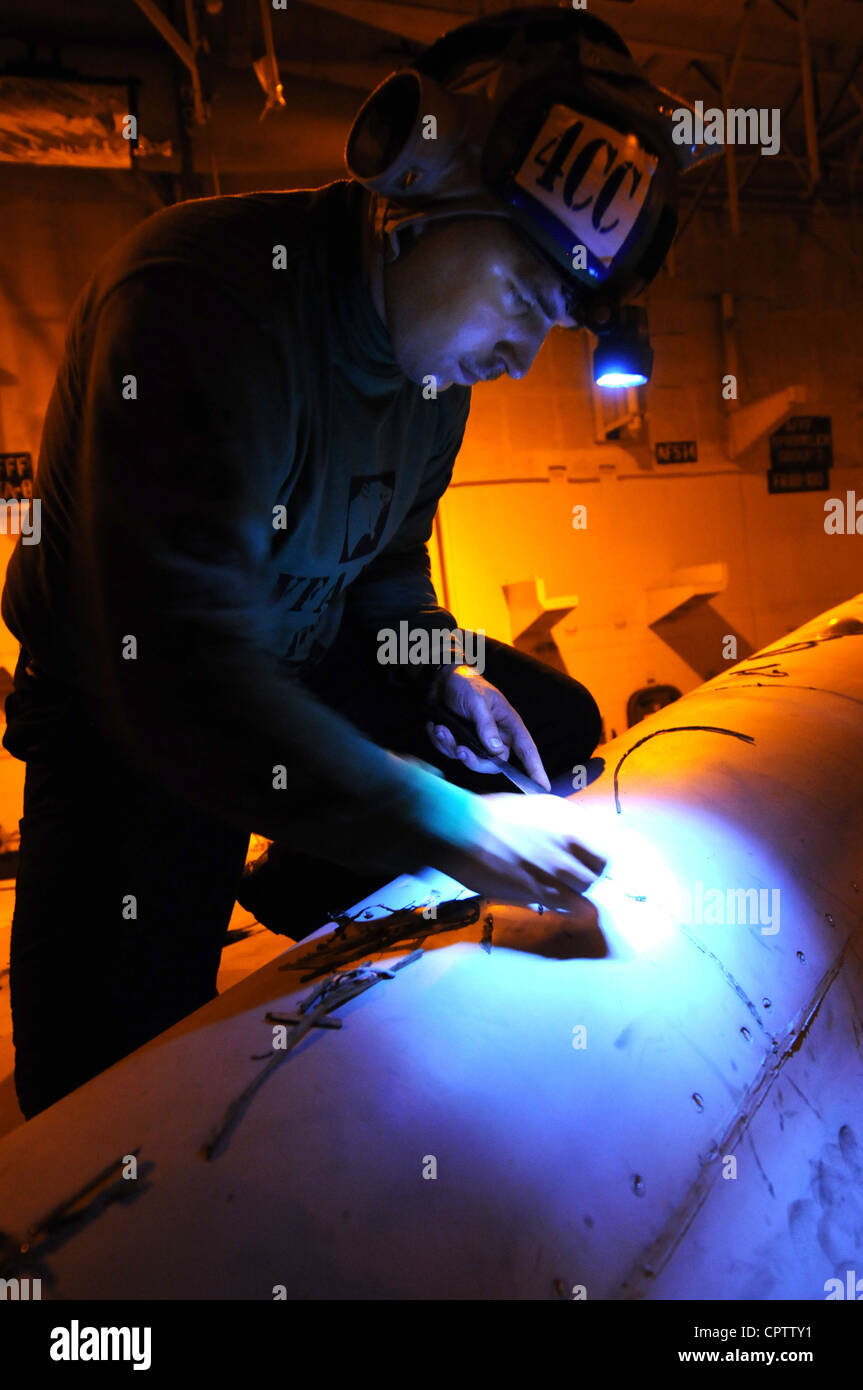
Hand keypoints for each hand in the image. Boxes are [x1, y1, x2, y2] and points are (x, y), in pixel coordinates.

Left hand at [425, 666, 550, 790]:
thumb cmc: (465, 684)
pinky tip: (437, 727)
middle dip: (475, 761)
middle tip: (460, 750)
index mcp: (508, 724)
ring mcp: (477, 741)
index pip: (527, 750)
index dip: (536, 769)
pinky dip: (441, 742)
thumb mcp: (477, 701)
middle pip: (495, 764)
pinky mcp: (460, 742)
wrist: (439, 679)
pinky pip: (452, 753)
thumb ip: (486, 726)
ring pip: (470, 760)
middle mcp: (495, 736)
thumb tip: (497, 751)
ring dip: (452, 747)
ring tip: (442, 728)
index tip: (543, 787)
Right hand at [432, 791, 607, 911]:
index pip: (604, 852)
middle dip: (586, 879)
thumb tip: (579, 842)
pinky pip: (564, 907)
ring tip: (562, 892)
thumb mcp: (536, 808)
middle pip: (595, 875)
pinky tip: (557, 904)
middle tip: (573, 880)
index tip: (590, 864)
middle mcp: (567, 846)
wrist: (463, 831)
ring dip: (575, 895)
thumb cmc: (493, 815)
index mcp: (568, 822)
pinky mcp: (537, 893)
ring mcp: (553, 871)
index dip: (598, 861)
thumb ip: (562, 825)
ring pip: (583, 894)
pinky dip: (565, 908)